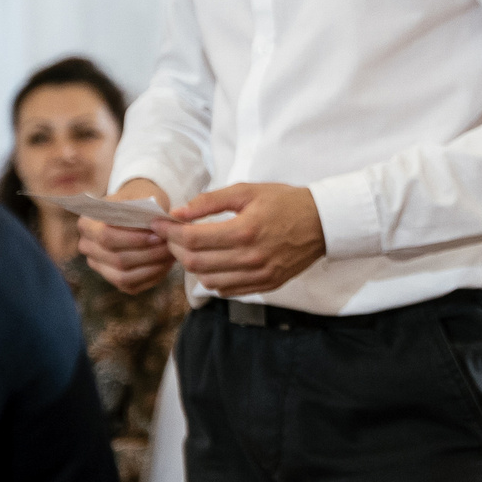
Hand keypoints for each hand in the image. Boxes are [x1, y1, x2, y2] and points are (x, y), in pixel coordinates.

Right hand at [81, 178, 175, 294]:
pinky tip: (167, 263)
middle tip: (170, 245)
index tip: (158, 234)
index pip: (106, 236)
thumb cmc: (140, 201)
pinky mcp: (114, 280)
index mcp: (87, 223)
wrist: (140, 211)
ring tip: (172, 254)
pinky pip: (132, 285)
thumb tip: (165, 220)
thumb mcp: (142, 197)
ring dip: (152, 267)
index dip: (133, 239)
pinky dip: (152, 276)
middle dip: (147, 254)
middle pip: (116, 258)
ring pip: (124, 276)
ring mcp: (99, 266)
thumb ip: (148, 209)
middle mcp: (87, 246)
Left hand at [165, 183, 325, 297]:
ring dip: (193, 265)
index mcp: (245, 230)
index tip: (159, 224)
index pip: (192, 239)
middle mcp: (251, 257)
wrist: (323, 222)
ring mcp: (259, 275)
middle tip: (172, 235)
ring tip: (192, 248)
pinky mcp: (265, 285)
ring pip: (208, 281)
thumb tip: (177, 212)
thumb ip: (210, 201)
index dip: (169, 232)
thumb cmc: (285, 201)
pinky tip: (213, 262)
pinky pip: (226, 290)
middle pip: (195, 262)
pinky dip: (212, 278)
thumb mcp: (248, 191)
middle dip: (175, 248)